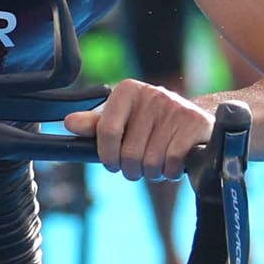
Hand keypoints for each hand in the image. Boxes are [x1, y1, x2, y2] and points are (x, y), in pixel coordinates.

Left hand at [62, 79, 213, 182]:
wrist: (194, 121)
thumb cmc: (149, 124)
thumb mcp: (120, 120)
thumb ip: (94, 125)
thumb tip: (69, 123)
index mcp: (127, 90)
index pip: (106, 131)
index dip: (108, 156)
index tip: (113, 162)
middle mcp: (151, 94)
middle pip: (129, 154)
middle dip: (132, 170)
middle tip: (139, 165)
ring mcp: (175, 108)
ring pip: (151, 163)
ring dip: (153, 173)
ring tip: (158, 162)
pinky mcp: (194, 124)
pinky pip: (172, 163)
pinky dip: (170, 172)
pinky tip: (173, 163)